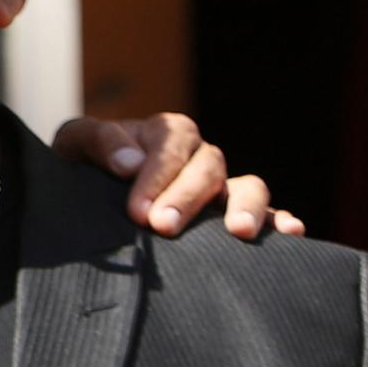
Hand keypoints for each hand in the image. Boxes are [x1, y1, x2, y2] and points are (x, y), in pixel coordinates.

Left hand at [52, 113, 306, 239]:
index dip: (156, 177)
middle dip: (187, 197)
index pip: (171, 146)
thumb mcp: (76, 144)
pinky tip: (292, 233)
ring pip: (249, 186)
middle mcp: (199, 155)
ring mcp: (221, 186)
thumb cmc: (85, 165)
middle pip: (207, 168)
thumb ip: (98, 141)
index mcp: (165, 133)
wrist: (91, 191)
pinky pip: (268, 214)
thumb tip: (129, 162)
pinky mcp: (234, 214)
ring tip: (239, 232)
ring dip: (247, 206)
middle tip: (163, 226)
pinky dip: (282, 220)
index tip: (136, 211)